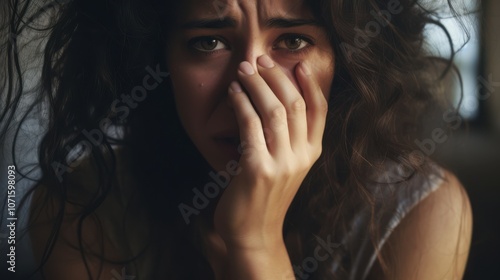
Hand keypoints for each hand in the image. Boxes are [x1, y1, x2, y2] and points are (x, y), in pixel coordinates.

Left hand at [213, 54, 327, 250]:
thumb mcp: (285, 167)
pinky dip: (241, 103)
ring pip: (274, 111)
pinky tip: (233, 92)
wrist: (253, 234)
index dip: (311, 85)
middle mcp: (301, 158)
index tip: (299, 64)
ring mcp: (281, 164)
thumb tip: (275, 102)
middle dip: (277, 77)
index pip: (319, 112)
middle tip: (260, 60)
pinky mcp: (258, 169)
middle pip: (295, 105)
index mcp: (311, 155)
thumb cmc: (264, 197)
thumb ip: (288, 140)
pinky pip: (250, 125)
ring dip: (257, 85)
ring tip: (244, 69)